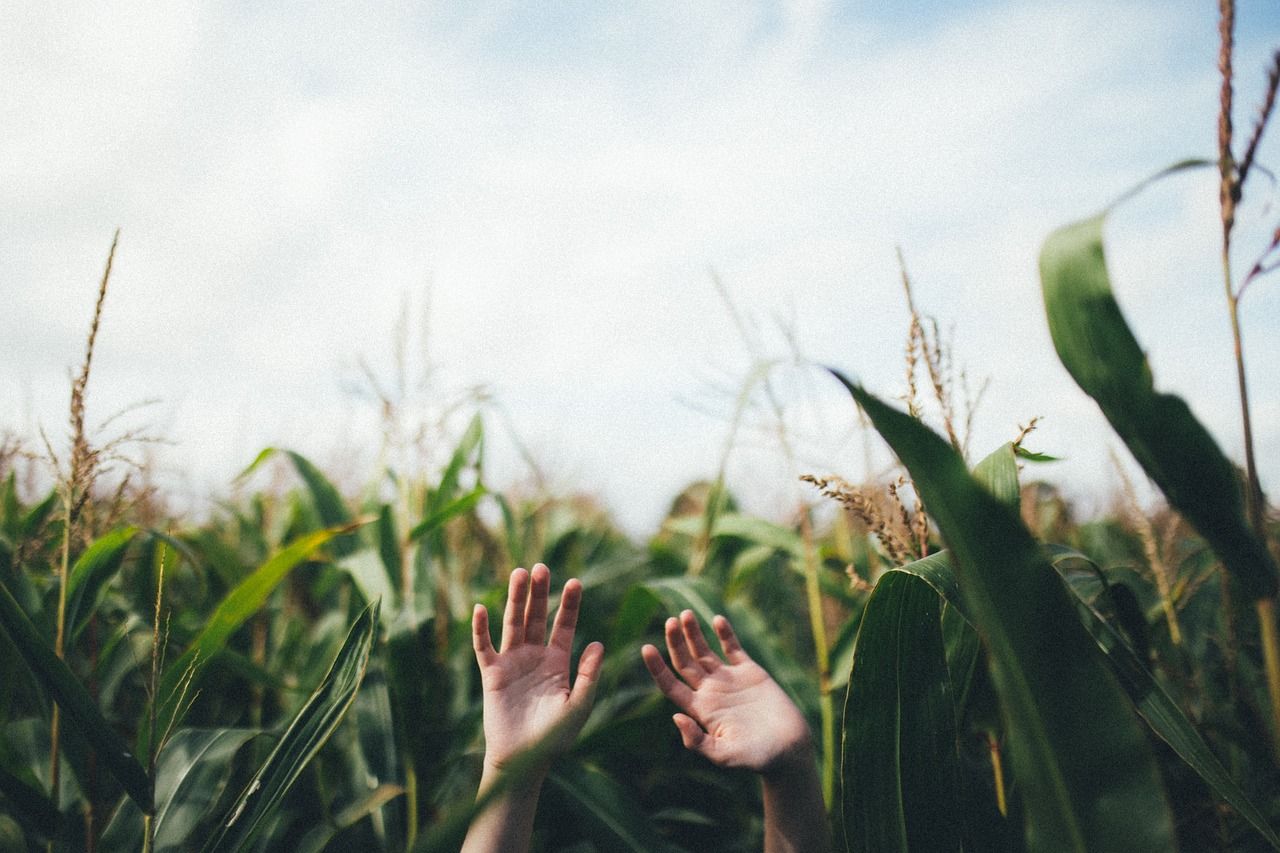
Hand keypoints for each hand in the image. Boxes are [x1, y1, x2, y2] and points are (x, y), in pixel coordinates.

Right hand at [472, 563, 602, 774]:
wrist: (523, 760)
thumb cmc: (554, 738)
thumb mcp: (577, 706)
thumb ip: (588, 676)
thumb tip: (598, 643)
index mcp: (558, 662)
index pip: (564, 626)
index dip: (569, 605)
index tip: (575, 582)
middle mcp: (534, 656)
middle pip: (537, 617)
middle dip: (540, 593)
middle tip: (541, 567)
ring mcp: (512, 662)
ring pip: (513, 624)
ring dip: (515, 600)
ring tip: (519, 574)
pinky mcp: (491, 674)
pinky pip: (484, 646)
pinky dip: (481, 628)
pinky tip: (481, 608)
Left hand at [641, 610, 811, 776]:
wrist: (789, 750)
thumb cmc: (757, 758)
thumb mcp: (724, 756)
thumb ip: (698, 741)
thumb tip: (675, 717)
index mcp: (700, 710)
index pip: (671, 685)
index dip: (657, 668)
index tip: (646, 648)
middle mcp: (710, 692)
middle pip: (684, 663)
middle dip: (675, 642)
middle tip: (669, 621)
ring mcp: (729, 680)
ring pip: (704, 651)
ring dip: (693, 633)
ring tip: (685, 614)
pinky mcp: (750, 673)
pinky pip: (733, 648)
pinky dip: (725, 633)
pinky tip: (716, 619)